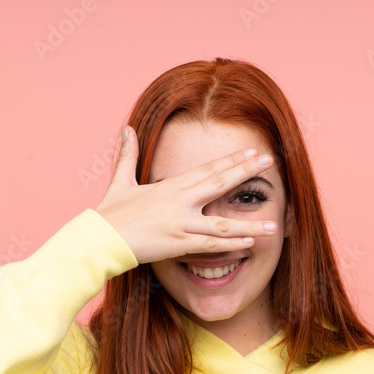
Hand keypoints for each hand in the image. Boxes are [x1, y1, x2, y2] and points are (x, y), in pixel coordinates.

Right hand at [94, 125, 278, 264]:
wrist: (98, 239)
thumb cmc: (109, 213)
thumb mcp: (120, 181)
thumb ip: (129, 155)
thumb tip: (126, 129)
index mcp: (170, 186)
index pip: (208, 169)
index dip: (232, 160)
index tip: (252, 151)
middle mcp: (179, 201)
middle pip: (219, 183)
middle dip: (246, 171)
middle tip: (269, 162)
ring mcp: (180, 223)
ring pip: (222, 223)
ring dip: (250, 224)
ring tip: (274, 224)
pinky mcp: (177, 243)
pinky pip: (210, 245)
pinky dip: (231, 244)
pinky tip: (250, 243)